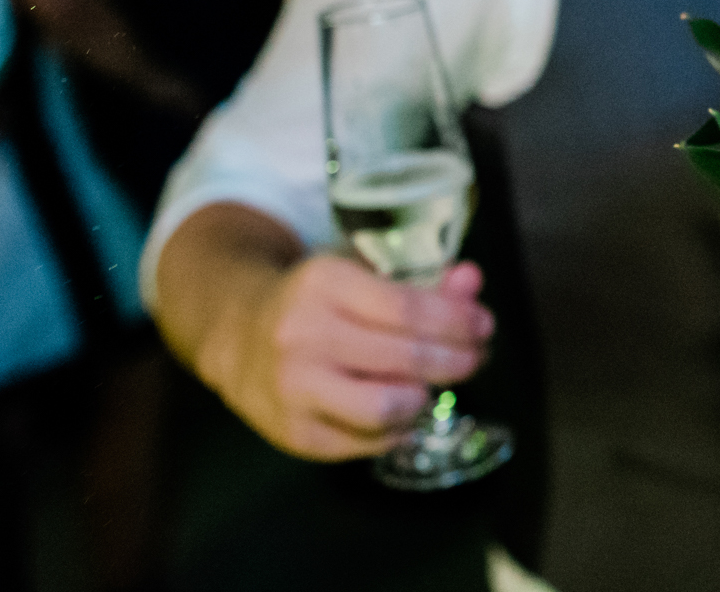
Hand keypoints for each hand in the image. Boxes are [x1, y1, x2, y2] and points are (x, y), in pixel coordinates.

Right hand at [218, 254, 493, 460]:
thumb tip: (473, 282)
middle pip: (405, 359)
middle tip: (475, 358)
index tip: (484, 327)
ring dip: (424, 401)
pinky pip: (365, 443)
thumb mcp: (361, 276)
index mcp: (324, 283)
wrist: (236, 336)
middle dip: (456, 361)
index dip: (457, 322)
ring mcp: (294, 389)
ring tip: (433, 387)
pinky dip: (398, 430)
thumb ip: (423, 282)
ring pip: (386, 410)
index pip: (408, 309)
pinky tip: (404, 411)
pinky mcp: (293, 433)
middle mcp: (303, 336)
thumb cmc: (315, 301)